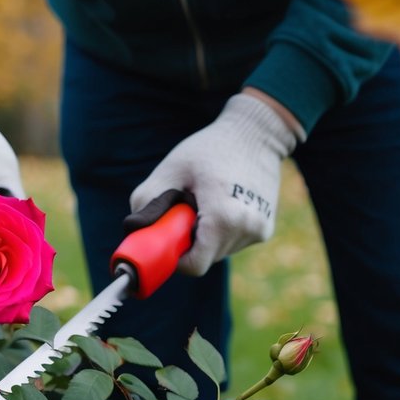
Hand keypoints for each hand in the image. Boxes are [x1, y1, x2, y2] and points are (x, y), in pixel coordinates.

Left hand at [127, 93, 302, 275]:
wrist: (256, 133)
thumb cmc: (209, 148)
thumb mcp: (171, 169)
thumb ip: (147, 200)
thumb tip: (133, 229)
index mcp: (223, 217)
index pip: (194, 265)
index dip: (175, 257)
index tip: (168, 238)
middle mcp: (245, 229)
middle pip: (205, 258)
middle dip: (189, 242)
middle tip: (185, 211)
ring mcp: (258, 230)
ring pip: (219, 252)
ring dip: (206, 236)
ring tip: (207, 202)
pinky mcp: (265, 229)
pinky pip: (233, 242)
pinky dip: (222, 231)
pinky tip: (223, 202)